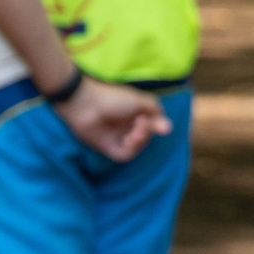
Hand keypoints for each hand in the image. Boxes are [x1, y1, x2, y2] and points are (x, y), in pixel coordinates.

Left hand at [54, 76, 172, 161]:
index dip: (158, 125)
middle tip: (142, 124)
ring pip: (137, 147)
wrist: (85, 103)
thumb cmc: (113, 97)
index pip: (152, 125)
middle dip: (147, 132)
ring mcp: (117, 137)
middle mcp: (126, 126)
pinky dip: (130, 150)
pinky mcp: (107, 147)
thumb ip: (155, 112)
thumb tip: (168, 127)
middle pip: (146, 137)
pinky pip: (124, 155)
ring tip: (135, 133)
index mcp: (134, 113)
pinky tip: (128, 141)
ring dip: (140, 141)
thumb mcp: (139, 100)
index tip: (160, 124)